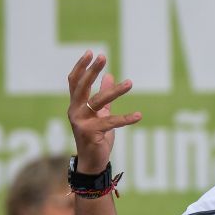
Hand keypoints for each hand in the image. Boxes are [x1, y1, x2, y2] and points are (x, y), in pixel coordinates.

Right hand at [67, 51, 141, 172]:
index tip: (90, 52)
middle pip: (82, 87)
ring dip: (115, 91)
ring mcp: (81, 122)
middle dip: (92, 70)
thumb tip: (110, 76)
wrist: (92, 162)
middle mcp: (75, 111)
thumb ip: (104, 95)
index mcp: (76, 105)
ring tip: (130, 83)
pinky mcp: (91, 133)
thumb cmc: (96, 137)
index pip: (75, 82)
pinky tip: (139, 115)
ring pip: (98, 102)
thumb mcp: (101, 113)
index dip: (81, 67)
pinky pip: (111, 122)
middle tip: (103, 56)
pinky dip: (126, 118)